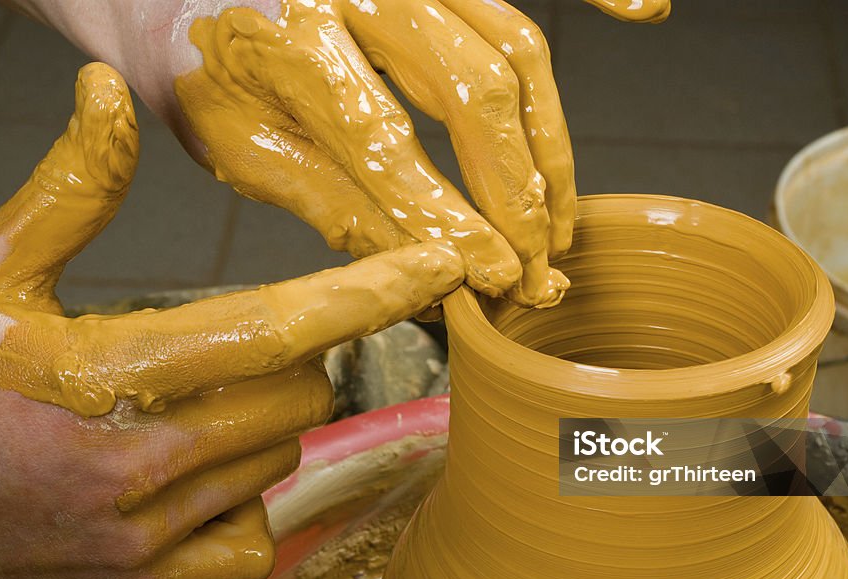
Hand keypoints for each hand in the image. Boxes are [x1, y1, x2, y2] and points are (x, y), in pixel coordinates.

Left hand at [0, 0, 669, 307]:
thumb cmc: (201, 69)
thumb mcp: (243, 150)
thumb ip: (335, 206)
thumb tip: (423, 274)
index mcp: (292, 42)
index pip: (389, 145)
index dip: (452, 220)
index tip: (498, 282)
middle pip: (476, 89)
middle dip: (519, 192)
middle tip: (540, 266)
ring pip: (515, 45)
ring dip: (551, 142)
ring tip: (559, 220)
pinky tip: (646, 9)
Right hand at [0, 62, 462, 578]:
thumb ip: (68, 191)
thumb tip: (109, 96)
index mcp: (113, 375)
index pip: (280, 329)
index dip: (370, 295)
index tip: (437, 269)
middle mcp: (143, 465)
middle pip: (302, 397)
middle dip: (288, 361)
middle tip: (225, 346)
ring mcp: (146, 537)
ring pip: (280, 462)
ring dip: (260, 426)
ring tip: (181, 409)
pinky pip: (251, 536)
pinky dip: (238, 501)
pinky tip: (184, 480)